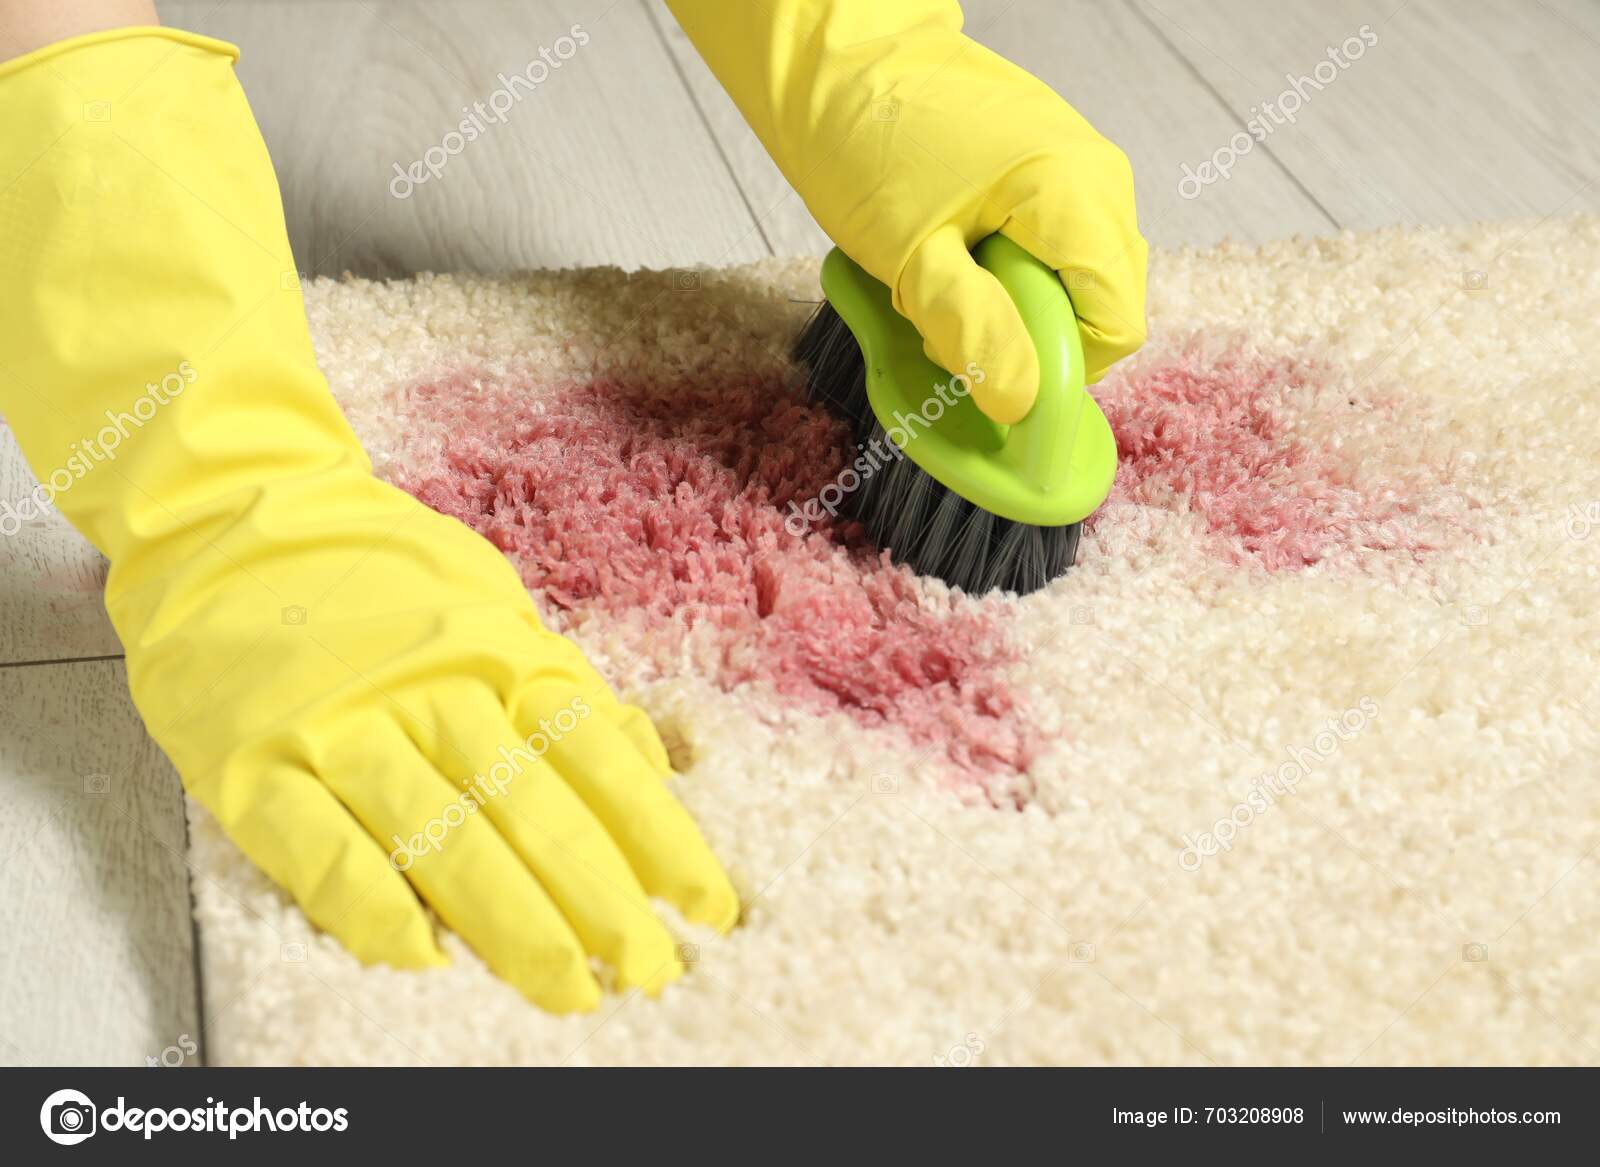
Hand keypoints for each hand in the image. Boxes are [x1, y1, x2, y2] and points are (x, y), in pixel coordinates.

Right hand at [0, 28, 735, 1011]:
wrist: (231, 513)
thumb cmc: (380, 570)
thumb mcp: (492, 600)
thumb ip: (561, 683)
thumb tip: (650, 759)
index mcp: (497, 650)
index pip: (598, 755)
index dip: (659, 836)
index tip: (707, 906)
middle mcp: (430, 689)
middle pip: (532, 807)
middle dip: (599, 899)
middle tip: (648, 969)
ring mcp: (339, 727)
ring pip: (441, 836)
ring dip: (511, 923)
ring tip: (568, 987)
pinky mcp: (251, 764)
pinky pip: (319, 849)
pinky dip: (374, 908)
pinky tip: (425, 957)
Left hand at [671, 0, 1147, 422]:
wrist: (840, 61)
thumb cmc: (867, 145)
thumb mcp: (912, 257)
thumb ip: (974, 331)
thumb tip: (1023, 401)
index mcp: (1077, 195)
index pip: (1117, 326)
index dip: (1062, 364)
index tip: (992, 363)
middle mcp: (1100, 179)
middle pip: (1105, 304)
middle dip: (1036, 334)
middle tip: (954, 316)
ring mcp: (1082, 168)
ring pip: (1079, 278)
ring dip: (1019, 302)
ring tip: (948, 277)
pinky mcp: (1055, 167)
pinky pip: (1057, 246)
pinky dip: (1012, 269)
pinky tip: (959, 253)